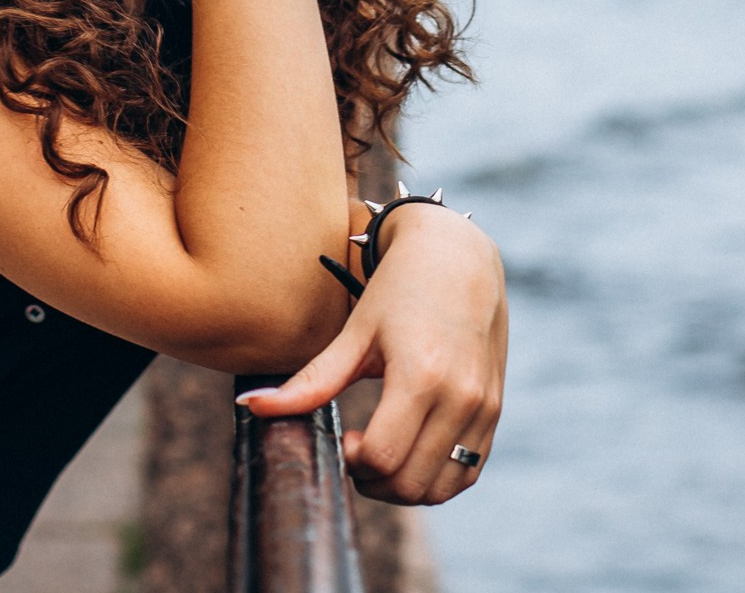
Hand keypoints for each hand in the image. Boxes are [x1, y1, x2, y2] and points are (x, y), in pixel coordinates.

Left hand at [237, 203, 507, 504]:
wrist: (458, 254)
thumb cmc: (399, 288)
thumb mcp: (355, 333)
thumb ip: (310, 381)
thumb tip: (250, 406)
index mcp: (420, 377)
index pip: (383, 458)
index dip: (354, 462)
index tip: (346, 438)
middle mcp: (460, 397)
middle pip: (410, 484)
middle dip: (374, 481)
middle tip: (359, 449)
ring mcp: (483, 406)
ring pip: (442, 489)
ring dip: (405, 486)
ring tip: (385, 450)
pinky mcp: (494, 409)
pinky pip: (468, 471)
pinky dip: (437, 477)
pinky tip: (413, 447)